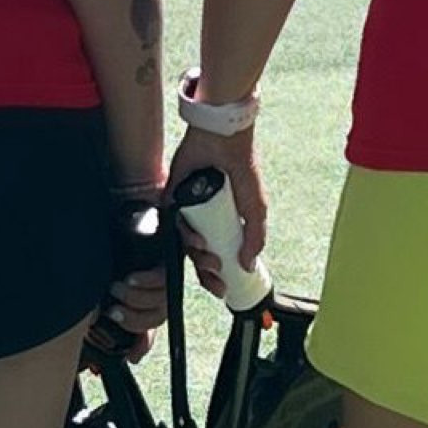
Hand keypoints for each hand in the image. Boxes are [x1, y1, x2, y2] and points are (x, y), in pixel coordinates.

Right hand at [92, 263, 166, 363]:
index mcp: (148, 310)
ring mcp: (165, 280)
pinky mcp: (166, 262)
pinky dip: (146, 281)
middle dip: (132, 317)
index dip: (135, 331)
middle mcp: (159, 298)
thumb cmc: (108, 273)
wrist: (109, 241)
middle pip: (157, 317)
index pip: (149, 329)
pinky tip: (131, 278)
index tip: (112, 322)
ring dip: (136, 298)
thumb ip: (119, 329)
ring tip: (115, 288)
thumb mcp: (110, 302)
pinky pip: (163, 277)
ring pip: (160, 299)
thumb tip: (135, 358)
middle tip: (112, 311)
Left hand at [168, 124, 267, 295]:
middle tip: (216, 279)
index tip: (224, 287)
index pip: (216, 254)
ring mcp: (188, 208)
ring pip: (185, 243)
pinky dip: (184, 236)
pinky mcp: (172, 198)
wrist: (223, 139)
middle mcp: (204, 217)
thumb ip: (254, 237)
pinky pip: (172, 224)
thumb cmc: (242, 167)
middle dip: (207, 272)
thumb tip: (248, 264)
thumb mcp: (256, 207)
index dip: (218, 274)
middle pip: (199, 254)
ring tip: (210, 257)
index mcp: (222, 221)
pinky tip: (197, 238)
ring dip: (197, 256)